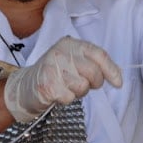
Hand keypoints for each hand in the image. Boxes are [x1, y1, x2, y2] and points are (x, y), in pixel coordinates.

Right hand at [4, 36, 122, 121]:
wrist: (24, 86)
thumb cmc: (54, 74)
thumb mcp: (72, 60)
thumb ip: (92, 63)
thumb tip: (117, 76)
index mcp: (70, 44)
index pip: (99, 54)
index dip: (111, 70)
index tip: (118, 83)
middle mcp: (61, 52)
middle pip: (93, 72)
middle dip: (94, 83)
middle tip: (83, 84)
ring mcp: (53, 68)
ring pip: (83, 86)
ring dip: (78, 92)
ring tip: (66, 87)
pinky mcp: (47, 85)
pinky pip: (70, 97)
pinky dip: (66, 99)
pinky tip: (57, 93)